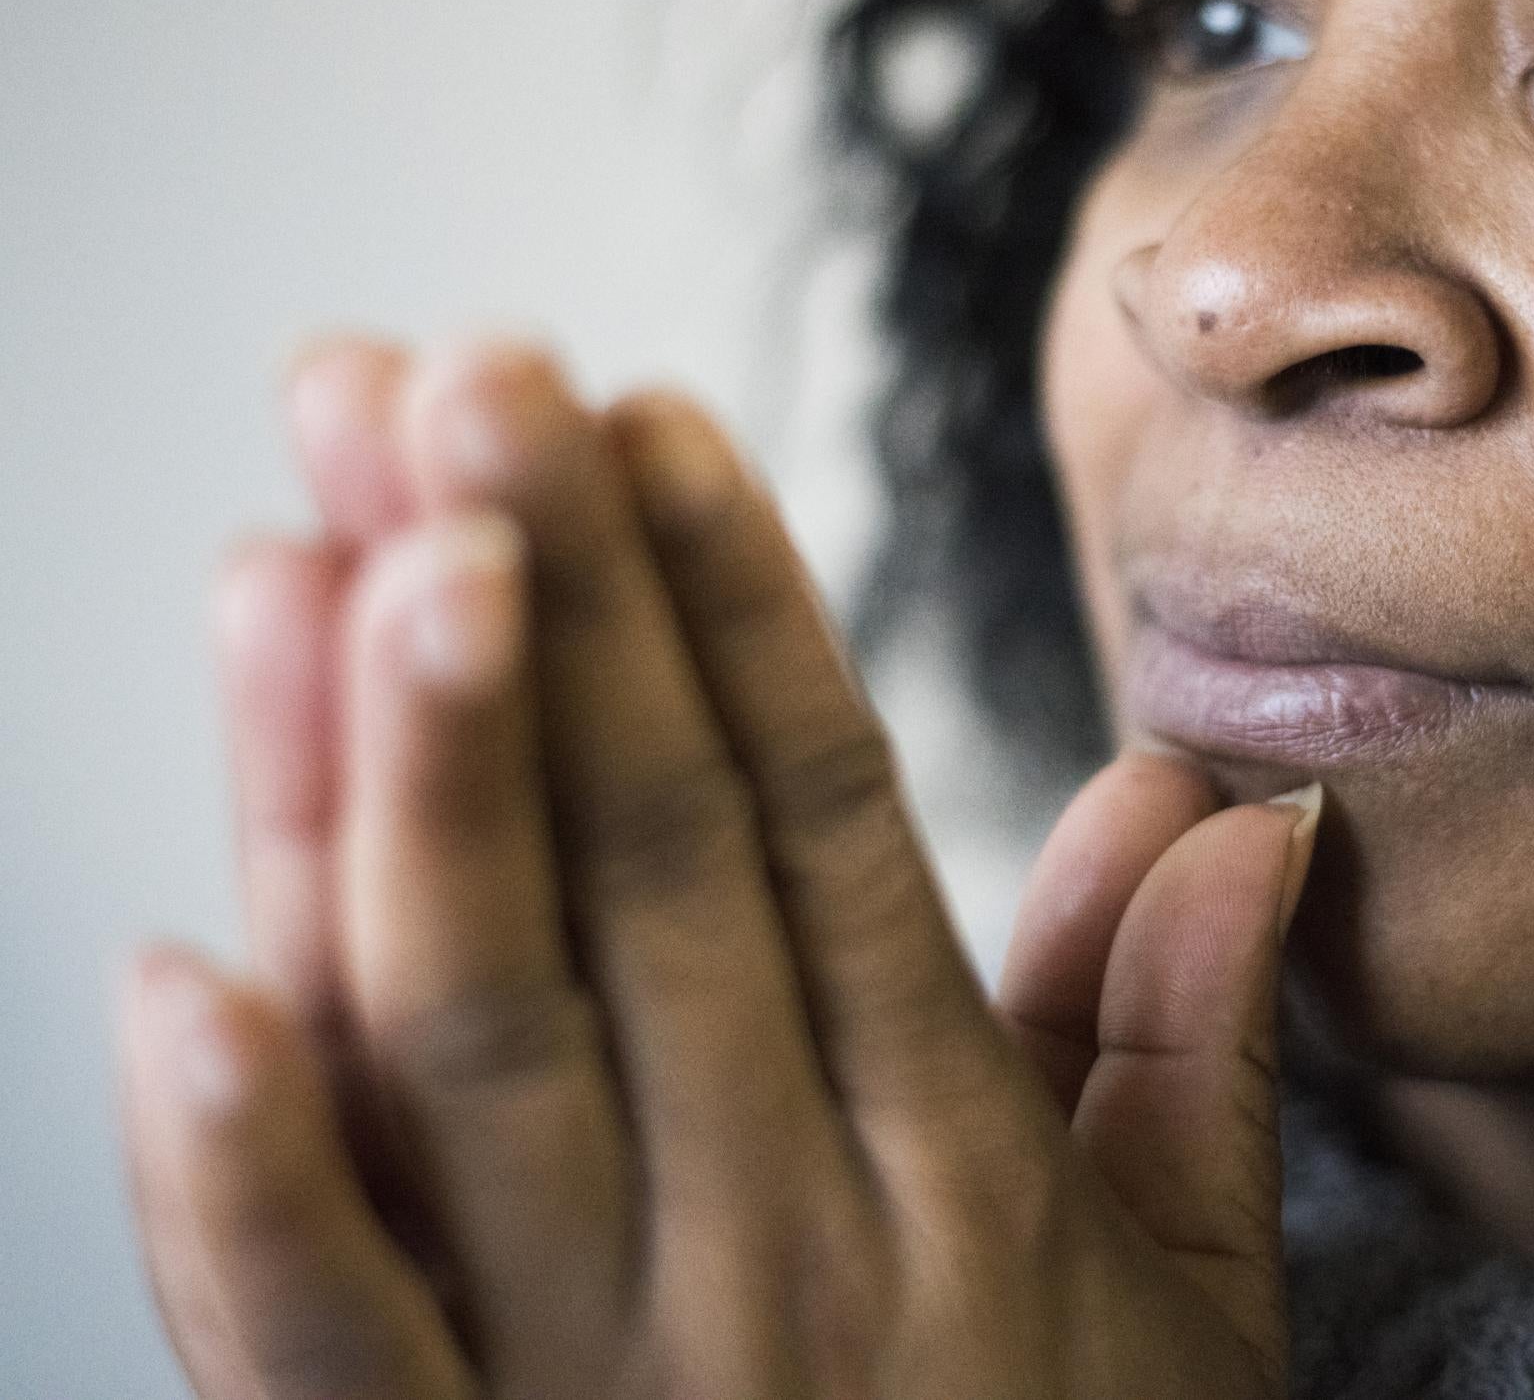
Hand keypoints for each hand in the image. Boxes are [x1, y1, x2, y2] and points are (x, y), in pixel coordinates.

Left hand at [116, 337, 1323, 1399]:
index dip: (738, 615)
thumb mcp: (1189, 1338)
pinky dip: (235, 1182)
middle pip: (641, 876)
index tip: (650, 420)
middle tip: (453, 371)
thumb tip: (1225, 806)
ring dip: (394, 774)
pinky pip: (323, 1348)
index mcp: (954, 1190)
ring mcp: (604, 1391)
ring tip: (330, 532)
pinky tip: (172, 969)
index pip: (825, 833)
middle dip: (547, 599)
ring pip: (472, 1037)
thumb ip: (1186, 1069)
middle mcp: (778, 1258)